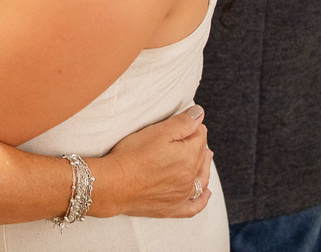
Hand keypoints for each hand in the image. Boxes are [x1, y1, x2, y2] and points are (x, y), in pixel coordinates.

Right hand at [94, 105, 212, 218]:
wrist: (114, 185)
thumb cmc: (131, 156)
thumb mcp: (156, 132)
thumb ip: (181, 123)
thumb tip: (199, 113)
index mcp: (188, 157)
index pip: (200, 137)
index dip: (194, 126)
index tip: (187, 122)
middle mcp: (190, 177)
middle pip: (201, 157)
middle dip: (199, 144)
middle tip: (194, 134)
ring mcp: (183, 194)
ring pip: (202, 179)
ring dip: (205, 166)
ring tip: (206, 156)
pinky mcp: (173, 208)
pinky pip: (195, 206)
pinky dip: (202, 199)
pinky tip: (206, 194)